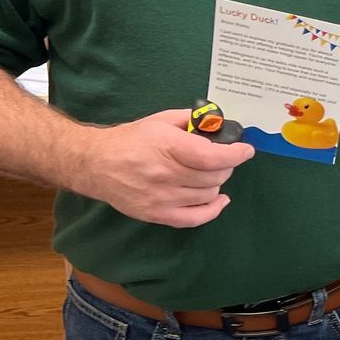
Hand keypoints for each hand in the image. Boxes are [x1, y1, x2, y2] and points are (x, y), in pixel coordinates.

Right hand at [76, 108, 255, 226]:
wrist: (94, 164)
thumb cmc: (129, 139)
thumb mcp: (160, 120)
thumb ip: (190, 120)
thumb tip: (218, 123)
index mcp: (167, 147)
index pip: (212, 157)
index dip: (235, 154)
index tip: (246, 150)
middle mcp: (165, 174)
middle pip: (214, 177)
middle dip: (226, 166)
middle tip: (222, 159)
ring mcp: (161, 198)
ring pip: (208, 195)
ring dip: (216, 183)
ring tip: (209, 174)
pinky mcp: (156, 214)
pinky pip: (195, 218)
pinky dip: (213, 210)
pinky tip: (219, 199)